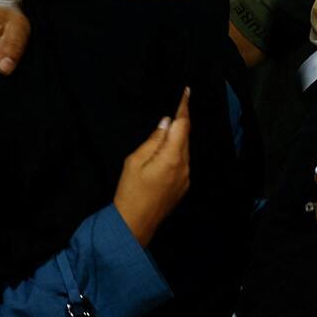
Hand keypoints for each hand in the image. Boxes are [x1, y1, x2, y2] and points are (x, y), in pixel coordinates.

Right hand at [113, 89, 191, 245]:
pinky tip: (166, 150)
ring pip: (185, 149)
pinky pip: (183, 162)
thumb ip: (153, 140)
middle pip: (186, 137)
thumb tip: (166, 123)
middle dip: (181, 121)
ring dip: (178, 138)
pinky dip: (177, 152)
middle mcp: (185, 166)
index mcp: (172, 157)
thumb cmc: (129, 192)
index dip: (184, 107)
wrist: (134, 225)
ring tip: (167, 128)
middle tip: (175, 105)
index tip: (186, 92)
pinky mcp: (183, 186)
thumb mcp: (134, 161)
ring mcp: (186, 178)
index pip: (183, 125)